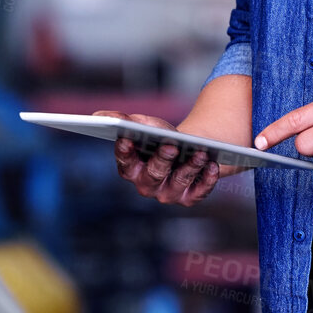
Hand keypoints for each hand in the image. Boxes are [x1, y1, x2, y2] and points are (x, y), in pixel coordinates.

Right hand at [93, 110, 243, 206]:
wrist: (190, 150)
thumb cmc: (162, 137)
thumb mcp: (146, 125)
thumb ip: (125, 120)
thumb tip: (99, 115)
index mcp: (132, 169)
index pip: (124, 164)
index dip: (124, 153)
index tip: (126, 138)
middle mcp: (147, 186)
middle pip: (152, 175)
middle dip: (161, 160)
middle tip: (171, 145)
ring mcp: (169, 194)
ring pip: (178, 182)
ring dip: (189, 167)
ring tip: (200, 152)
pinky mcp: (190, 198)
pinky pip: (199, 191)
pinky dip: (207, 179)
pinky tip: (213, 165)